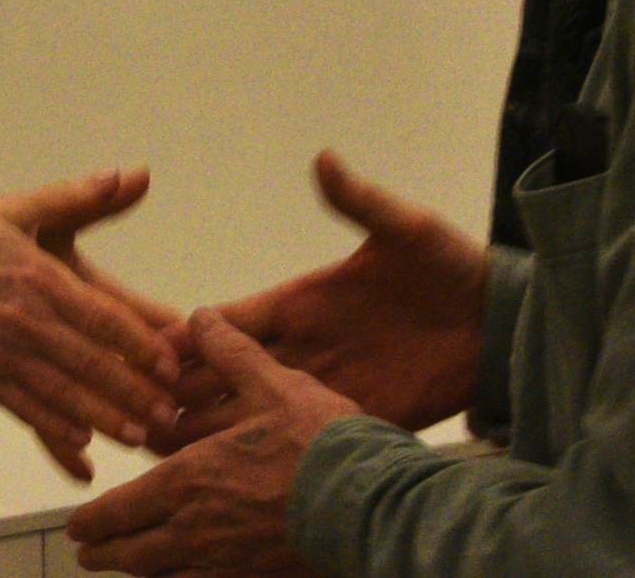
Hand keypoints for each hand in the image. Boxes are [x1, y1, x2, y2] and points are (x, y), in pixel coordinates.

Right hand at [0, 168, 179, 480]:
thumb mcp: (17, 207)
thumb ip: (76, 197)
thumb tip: (129, 175)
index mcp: (39, 277)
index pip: (102, 317)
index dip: (140, 345)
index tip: (171, 365)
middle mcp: (25, 320)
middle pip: (89, 363)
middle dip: (132, 393)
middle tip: (167, 415)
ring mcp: (1, 352)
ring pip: (61, 393)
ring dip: (101, 418)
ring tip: (136, 437)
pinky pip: (22, 408)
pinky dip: (52, 429)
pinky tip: (80, 446)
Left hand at [67, 310, 357, 577]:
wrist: (369, 503)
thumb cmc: (320, 442)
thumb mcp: (272, 382)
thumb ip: (230, 352)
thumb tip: (201, 319)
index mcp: (188, 480)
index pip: (120, 510)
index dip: (94, 521)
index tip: (78, 525)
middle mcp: (194, 531)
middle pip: (132, 555)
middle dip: (104, 553)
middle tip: (89, 552)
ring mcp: (223, 565)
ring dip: (137, 574)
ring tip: (126, 568)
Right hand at [161, 151, 482, 449]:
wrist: (500, 326)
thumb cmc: (452, 268)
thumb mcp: (406, 230)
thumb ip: (361, 201)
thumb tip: (324, 158)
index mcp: (304, 300)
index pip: (231, 320)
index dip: (187, 333)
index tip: (143, 344)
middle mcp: (305, 346)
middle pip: (227, 373)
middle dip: (181, 389)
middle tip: (134, 408)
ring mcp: (327, 386)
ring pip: (253, 414)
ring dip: (212, 430)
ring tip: (161, 448)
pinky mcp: (356, 418)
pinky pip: (299, 441)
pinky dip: (264, 456)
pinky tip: (233, 476)